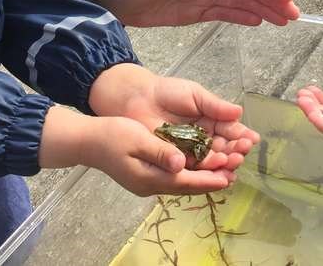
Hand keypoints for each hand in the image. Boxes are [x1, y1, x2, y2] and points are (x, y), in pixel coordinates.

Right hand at [80, 115, 238, 195]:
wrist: (87, 141)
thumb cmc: (111, 136)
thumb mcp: (137, 139)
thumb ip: (161, 151)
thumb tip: (182, 163)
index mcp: (150, 178)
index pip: (185, 183)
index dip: (208, 179)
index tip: (228, 177)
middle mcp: (151, 185)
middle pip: (187, 186)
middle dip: (211, 180)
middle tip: (235, 173)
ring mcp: (148, 182)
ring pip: (181, 183)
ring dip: (203, 177)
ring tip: (225, 171)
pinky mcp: (146, 175)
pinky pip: (173, 178)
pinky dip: (190, 173)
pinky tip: (200, 167)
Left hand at [90, 64, 259, 174]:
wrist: (138, 99)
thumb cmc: (168, 93)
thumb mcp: (195, 95)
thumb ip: (215, 106)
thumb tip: (239, 112)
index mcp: (211, 121)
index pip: (230, 131)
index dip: (241, 136)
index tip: (251, 140)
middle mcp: (204, 138)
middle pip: (223, 148)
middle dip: (234, 151)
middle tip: (241, 153)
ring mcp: (191, 151)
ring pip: (211, 161)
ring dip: (223, 163)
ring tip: (232, 163)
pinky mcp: (176, 161)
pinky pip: (193, 168)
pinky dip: (205, 172)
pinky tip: (216, 173)